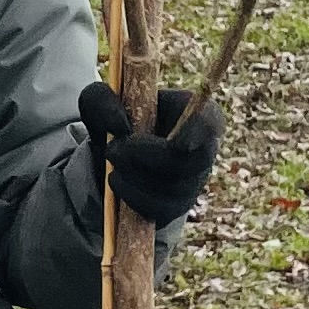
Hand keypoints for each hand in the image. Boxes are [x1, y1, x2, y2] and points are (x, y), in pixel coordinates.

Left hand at [78, 81, 222, 226]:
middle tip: (112, 150)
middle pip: (189, 162)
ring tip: (112, 166)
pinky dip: (133, 197)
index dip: (196, 135)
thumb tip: (120, 127)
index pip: (209, 123)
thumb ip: (101, 100)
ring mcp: (195, 181)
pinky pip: (162, 210)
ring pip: (173, 188)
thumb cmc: (118, 116)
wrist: (116, 152)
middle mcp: (205, 148)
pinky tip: (117, 183)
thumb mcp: (99, 99)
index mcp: (198, 112)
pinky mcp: (179, 205)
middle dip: (146, 158)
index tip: (175, 144)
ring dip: (134, 178)